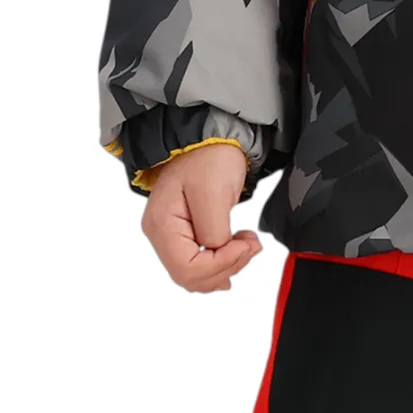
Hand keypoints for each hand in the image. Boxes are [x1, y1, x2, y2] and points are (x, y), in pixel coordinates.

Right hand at [140, 142, 262, 291]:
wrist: (213, 136)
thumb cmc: (211, 156)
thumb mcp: (214, 192)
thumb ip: (213, 231)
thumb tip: (218, 254)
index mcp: (162, 224)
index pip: (186, 269)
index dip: (219, 265)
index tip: (245, 245)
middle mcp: (161, 233)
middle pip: (189, 276)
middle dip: (225, 268)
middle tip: (251, 246)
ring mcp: (171, 234)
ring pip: (195, 273)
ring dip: (225, 267)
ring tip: (247, 245)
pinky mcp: (185, 232)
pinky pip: (198, 261)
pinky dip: (220, 262)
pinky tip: (236, 251)